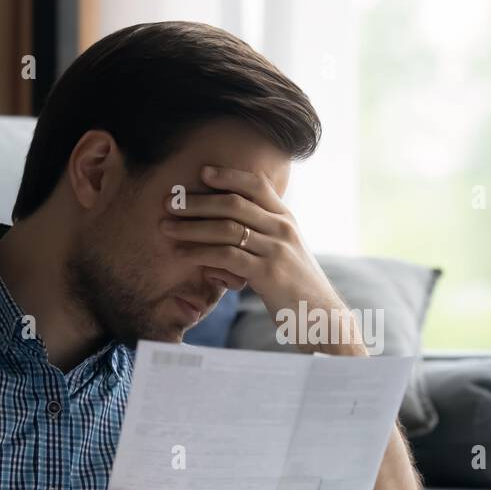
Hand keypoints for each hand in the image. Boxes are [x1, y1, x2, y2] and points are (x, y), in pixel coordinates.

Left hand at [160, 165, 365, 354]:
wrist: (323, 318)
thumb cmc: (298, 289)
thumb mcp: (286, 255)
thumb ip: (263, 239)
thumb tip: (226, 239)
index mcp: (287, 220)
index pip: (258, 185)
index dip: (229, 175)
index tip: (203, 172)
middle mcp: (283, 229)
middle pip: (234, 203)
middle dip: (198, 201)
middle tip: (170, 202)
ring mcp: (277, 250)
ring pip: (227, 228)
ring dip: (191, 227)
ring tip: (166, 227)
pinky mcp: (269, 273)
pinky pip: (227, 256)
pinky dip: (200, 253)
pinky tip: (182, 254)